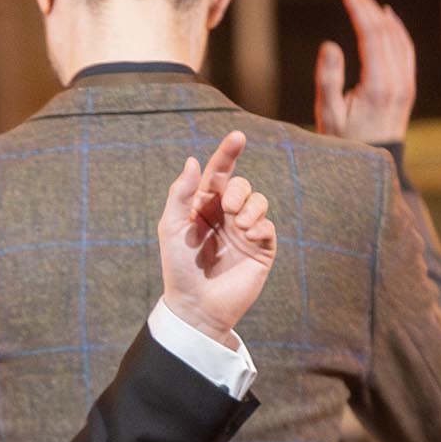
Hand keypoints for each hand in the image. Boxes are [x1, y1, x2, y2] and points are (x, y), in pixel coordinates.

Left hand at [156, 130, 276, 342]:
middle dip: (237, 190)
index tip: (238, 136)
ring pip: (258, 201)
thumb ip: (181, 193)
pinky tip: (250, 238)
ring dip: (250, 207)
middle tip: (226, 208)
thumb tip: (194, 160)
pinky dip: (260, 226)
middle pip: (241, 185)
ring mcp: (244, 232)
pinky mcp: (260, 249)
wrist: (196, 305)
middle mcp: (225, 216)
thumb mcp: (172, 227)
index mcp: (203, 206)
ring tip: (240, 225)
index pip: (218, 173)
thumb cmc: (179, 268)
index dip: (228, 153)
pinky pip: (268, 226)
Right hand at [313, 0, 417, 143]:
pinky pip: (405, 49)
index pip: (371, 33)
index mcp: (378, 86)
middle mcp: (398, 82)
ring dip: (380, 14)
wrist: (375, 166)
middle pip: (385, 30)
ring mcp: (406, 84)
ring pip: (397, 37)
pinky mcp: (407, 87)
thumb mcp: (328, 116)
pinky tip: (387, 18)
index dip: (359, 6)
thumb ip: (328, 80)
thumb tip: (330, 45)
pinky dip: (396, 29)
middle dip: (367, 4)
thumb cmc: (345, 143)